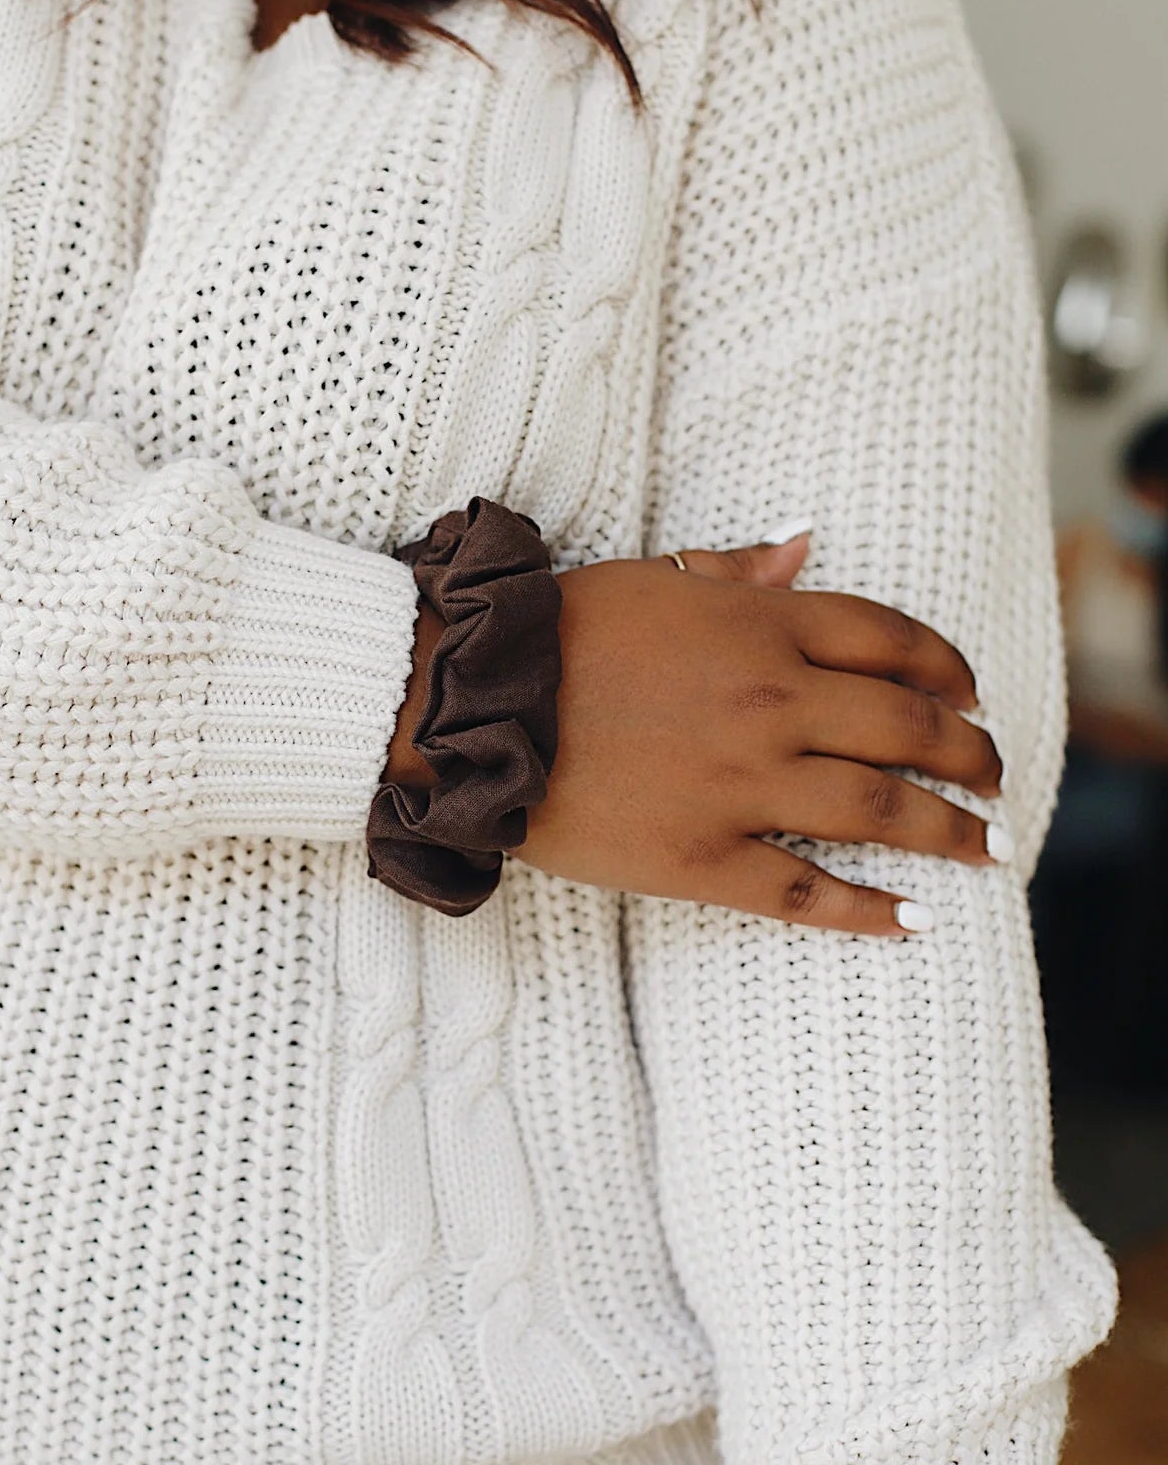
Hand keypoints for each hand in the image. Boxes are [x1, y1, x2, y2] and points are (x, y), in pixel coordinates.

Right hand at [385, 533, 1003, 936]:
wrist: (468, 708)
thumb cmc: (555, 634)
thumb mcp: (655, 578)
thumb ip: (741, 570)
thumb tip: (807, 543)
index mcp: (761, 625)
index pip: (893, 639)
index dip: (948, 667)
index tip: (971, 692)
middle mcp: (771, 701)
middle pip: (911, 726)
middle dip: (972, 754)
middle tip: (996, 775)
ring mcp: (742, 784)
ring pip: (883, 812)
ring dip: (953, 831)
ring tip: (990, 845)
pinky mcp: (703, 859)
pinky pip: (809, 893)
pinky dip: (872, 911)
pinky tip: (914, 921)